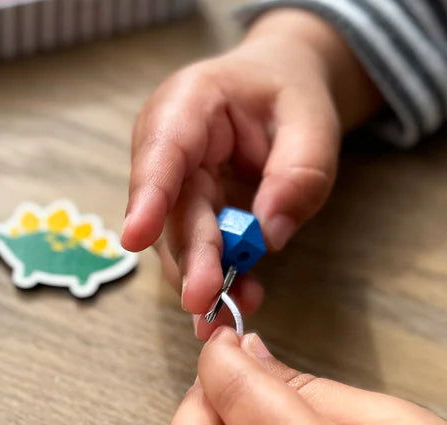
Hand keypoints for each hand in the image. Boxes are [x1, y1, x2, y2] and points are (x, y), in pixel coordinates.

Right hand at [121, 9, 381, 338]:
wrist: (277, 90)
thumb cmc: (288, 94)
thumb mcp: (311, 120)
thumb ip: (299, 172)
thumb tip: (270, 234)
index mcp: (188, 105)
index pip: (161, 152)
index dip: (148, 197)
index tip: (135, 238)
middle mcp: (167, 150)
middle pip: (171, 212)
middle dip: (190, 259)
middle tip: (203, 299)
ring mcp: (174, 187)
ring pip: (179, 242)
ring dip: (203, 279)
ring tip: (231, 312)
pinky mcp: (188, 216)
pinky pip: (198, 253)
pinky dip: (219, 279)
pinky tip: (239, 298)